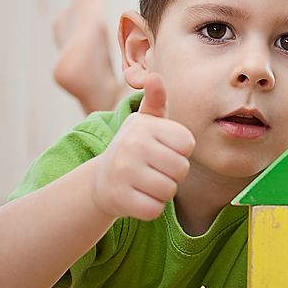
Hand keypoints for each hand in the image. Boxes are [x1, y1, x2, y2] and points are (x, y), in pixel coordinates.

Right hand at [92, 72, 195, 220]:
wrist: (100, 180)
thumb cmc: (134, 148)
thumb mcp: (145, 123)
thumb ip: (156, 101)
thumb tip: (154, 77)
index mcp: (144, 126)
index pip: (187, 144)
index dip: (180, 151)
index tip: (163, 150)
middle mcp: (132, 145)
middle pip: (181, 169)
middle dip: (173, 174)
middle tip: (154, 169)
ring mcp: (123, 172)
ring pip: (169, 191)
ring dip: (162, 192)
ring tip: (145, 182)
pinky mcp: (119, 198)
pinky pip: (155, 210)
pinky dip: (150, 208)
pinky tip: (137, 197)